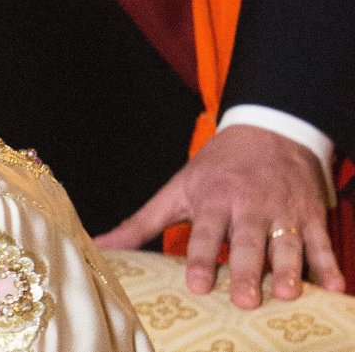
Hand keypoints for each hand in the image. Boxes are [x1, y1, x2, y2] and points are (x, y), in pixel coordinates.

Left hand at [95, 125, 344, 307]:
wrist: (267, 129)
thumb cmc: (215, 169)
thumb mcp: (176, 190)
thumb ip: (140, 224)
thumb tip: (98, 245)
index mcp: (213, 200)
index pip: (207, 233)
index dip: (203, 259)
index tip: (199, 285)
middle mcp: (248, 205)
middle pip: (247, 241)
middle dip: (248, 269)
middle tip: (247, 299)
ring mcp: (282, 210)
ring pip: (287, 242)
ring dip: (289, 269)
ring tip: (288, 294)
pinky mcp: (310, 214)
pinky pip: (321, 241)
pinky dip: (330, 263)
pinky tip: (335, 286)